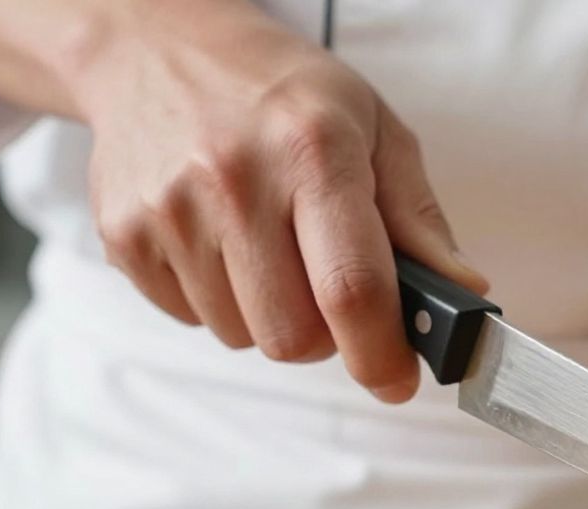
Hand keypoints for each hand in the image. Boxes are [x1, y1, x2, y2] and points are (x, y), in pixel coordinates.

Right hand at [0, 0, 487, 401]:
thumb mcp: (374, 130)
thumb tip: (464, 294)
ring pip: (242, 335)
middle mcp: (235, 180)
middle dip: (327, 338)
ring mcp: (169, 210)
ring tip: (271, 251)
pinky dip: (219, 301)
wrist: (157, 47)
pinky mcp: (123, 235)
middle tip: (331, 295)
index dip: (381, 355)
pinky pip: (191, 319)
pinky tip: (223, 243)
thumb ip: (419, 221)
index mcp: (313, 152)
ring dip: (270, 317)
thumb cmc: (282, 92)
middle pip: (293, 336)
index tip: (398, 382)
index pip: (352, 289)